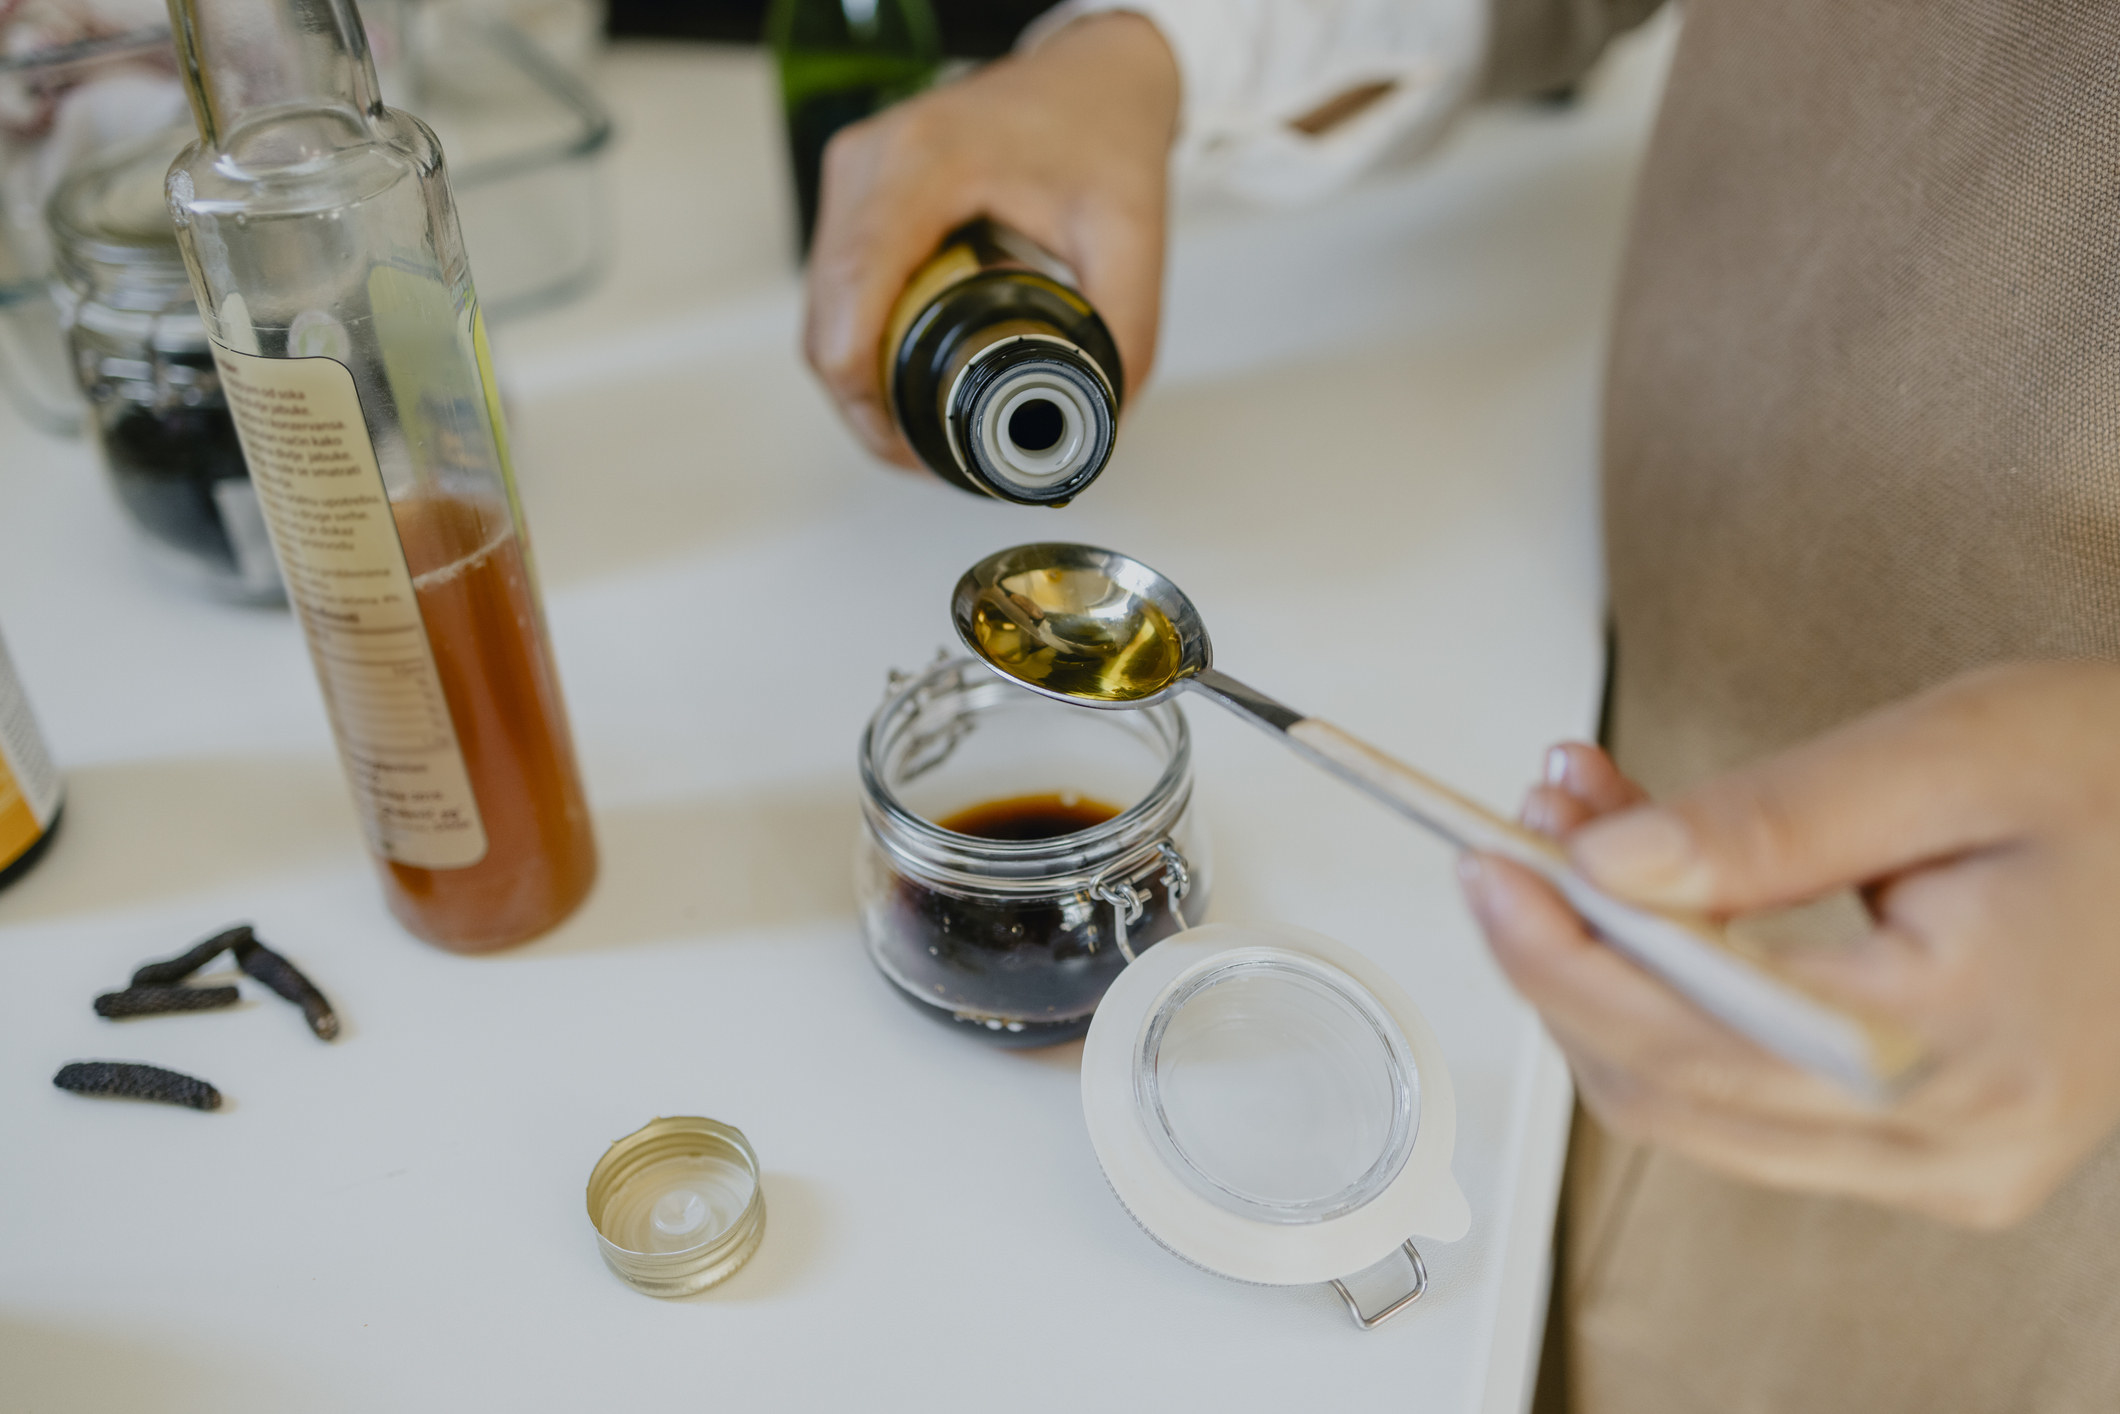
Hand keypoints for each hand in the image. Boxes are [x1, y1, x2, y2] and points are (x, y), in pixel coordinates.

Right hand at [802, 12, 1178, 465]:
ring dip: (862, 380)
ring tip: (924, 428)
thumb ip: (1124, 331)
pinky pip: (836, 291)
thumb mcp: (1131, 232)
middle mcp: (869, 165)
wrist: (1090, 73)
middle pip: (828, 322)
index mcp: (923, 165)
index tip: (913, 446)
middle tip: (932, 458)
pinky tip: (911, 378)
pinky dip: (864, 344)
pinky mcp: (855, 196)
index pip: (857, 299)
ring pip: (824, 313)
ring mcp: (852, 178)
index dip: (868, 392)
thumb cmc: (1099, 126)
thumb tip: (1099, 417)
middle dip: (870, 404)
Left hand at [1457, 661, 2119, 1227]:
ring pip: (1689, 1103)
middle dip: (1564, 956)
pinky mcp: (1922, 1145)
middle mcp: (1948, 1143)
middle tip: (1519, 836)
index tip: (1491, 862)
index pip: (1690, 1035)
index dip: (1561, 953)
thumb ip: (1768, 822)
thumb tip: (1604, 866)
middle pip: (1668, 1086)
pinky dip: (1666, 1002)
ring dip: (1605, 975)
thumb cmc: (2119, 778)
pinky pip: (1742, 1098)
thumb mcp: (1948, 757)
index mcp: (1959, 1050)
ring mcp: (1937, 1162)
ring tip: (1578, 836)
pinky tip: (1644, 899)